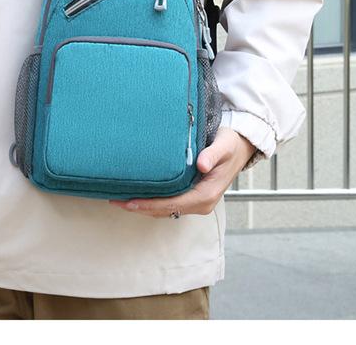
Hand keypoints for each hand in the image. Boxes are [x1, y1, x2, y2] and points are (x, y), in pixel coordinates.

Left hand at [108, 127, 257, 217]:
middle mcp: (201, 203)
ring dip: (144, 206)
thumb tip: (202, 164)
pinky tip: (138, 194)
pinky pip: (169, 204)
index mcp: (206, 195)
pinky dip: (152, 202)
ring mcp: (197, 202)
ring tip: (120, 198)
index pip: (173, 204)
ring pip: (165, 209)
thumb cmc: (230, 144)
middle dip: (140, 207)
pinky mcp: (193, 196)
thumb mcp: (224, 145)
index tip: (130, 202)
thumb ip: (212, 154)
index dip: (150, 204)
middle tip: (115, 200)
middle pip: (165, 210)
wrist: (240, 147)